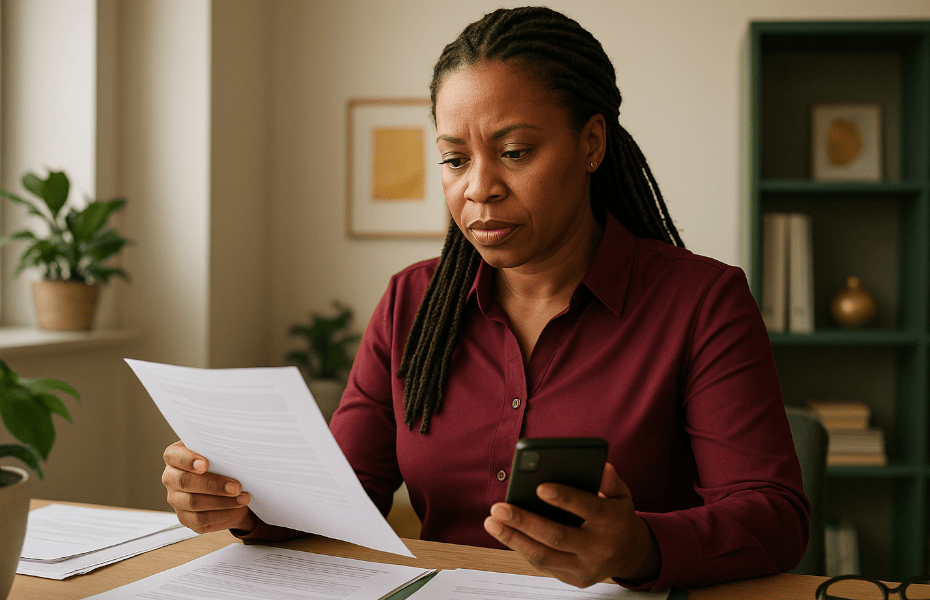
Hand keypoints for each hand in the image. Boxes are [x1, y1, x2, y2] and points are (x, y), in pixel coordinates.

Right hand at [162, 441, 255, 533]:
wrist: (231, 490)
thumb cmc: (223, 466)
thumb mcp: (221, 455)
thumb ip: (220, 452)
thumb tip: (233, 453)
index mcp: (176, 457)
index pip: (173, 455)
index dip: (188, 460)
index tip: (205, 464)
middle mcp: (171, 478)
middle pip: (184, 482)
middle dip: (212, 485)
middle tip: (236, 487)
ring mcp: (176, 499)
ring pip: (193, 502)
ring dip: (222, 501)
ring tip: (242, 498)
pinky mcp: (185, 518)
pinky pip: (200, 519)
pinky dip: (221, 514)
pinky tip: (236, 508)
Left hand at [484, 463, 659, 587]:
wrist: (631, 554)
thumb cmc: (617, 516)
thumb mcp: (622, 495)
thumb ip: (611, 481)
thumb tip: (603, 467)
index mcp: (612, 522)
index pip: (589, 509)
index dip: (565, 498)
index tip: (539, 487)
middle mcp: (599, 548)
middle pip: (557, 536)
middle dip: (524, 521)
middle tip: (498, 507)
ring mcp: (585, 567)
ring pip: (544, 556)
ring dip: (513, 539)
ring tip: (492, 522)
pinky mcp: (574, 579)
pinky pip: (543, 565)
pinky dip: (522, 548)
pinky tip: (505, 533)